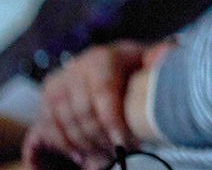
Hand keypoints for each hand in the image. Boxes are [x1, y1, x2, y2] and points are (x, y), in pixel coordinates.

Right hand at [23, 41, 154, 166]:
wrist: (106, 63)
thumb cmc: (132, 66)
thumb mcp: (148, 58)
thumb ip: (161, 56)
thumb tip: (166, 55)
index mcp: (101, 58)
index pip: (103, 92)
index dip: (112, 121)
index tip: (123, 142)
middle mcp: (74, 69)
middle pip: (82, 113)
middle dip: (100, 138)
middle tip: (116, 154)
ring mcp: (57, 84)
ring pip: (65, 123)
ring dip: (85, 145)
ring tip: (104, 156)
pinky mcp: (45, 98)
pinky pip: (50, 128)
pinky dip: (65, 145)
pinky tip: (82, 155)